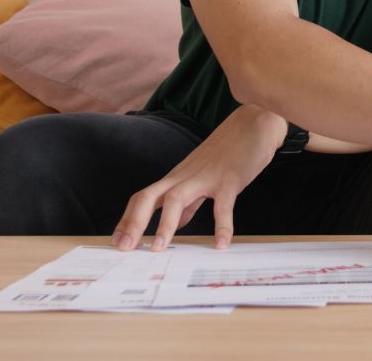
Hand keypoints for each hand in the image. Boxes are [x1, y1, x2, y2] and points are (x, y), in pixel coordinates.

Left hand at [111, 105, 286, 251]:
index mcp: (178, 177)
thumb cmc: (229, 152)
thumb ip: (190, 202)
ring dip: (165, 223)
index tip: (116, 241)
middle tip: (124, 248)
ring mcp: (207, 176)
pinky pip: (223, 205)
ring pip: (177, 197)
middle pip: (149, 195)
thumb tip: (176, 224)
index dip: (127, 219)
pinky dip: (222, 226)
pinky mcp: (230, 179)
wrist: (254, 123)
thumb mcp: (203, 177)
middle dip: (133, 222)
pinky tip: (222, 243)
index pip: (144, 197)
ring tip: (159, 248)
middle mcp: (186, 176)